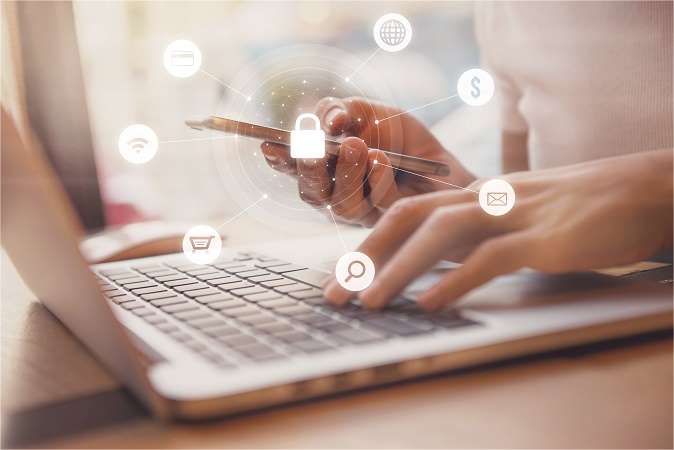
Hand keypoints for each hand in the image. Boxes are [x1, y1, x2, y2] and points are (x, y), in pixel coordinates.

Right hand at [261, 97, 474, 225]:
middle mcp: (336, 194)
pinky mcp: (389, 219)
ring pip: (341, 203)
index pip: (294, 166)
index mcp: (325, 168)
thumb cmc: (402, 139)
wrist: (443, 164)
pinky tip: (381, 160)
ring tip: (357, 146)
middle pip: (311, 192)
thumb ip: (342, 112)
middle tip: (315, 150)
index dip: (279, 158)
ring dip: (346, 172)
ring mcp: (362, 211)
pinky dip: (376, 179)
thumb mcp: (370, 113)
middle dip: (309, 170)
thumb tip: (325, 122)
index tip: (268, 145)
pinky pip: (377, 204)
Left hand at [324, 149, 673, 309]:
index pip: (406, 212)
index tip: (342, 277)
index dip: (368, 243)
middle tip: (335, 296)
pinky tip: (433, 303)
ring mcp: (516, 214)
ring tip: (371, 303)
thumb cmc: (577, 209)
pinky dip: (459, 279)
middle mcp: (486, 198)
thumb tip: (434, 266)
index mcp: (475, 195)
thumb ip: (476, 235)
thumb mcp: (516, 216)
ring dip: (400, 269)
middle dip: (365, 256)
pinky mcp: (547, 236)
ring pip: (442, 233)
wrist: (645, 189)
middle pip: (408, 217)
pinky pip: (493, 256)